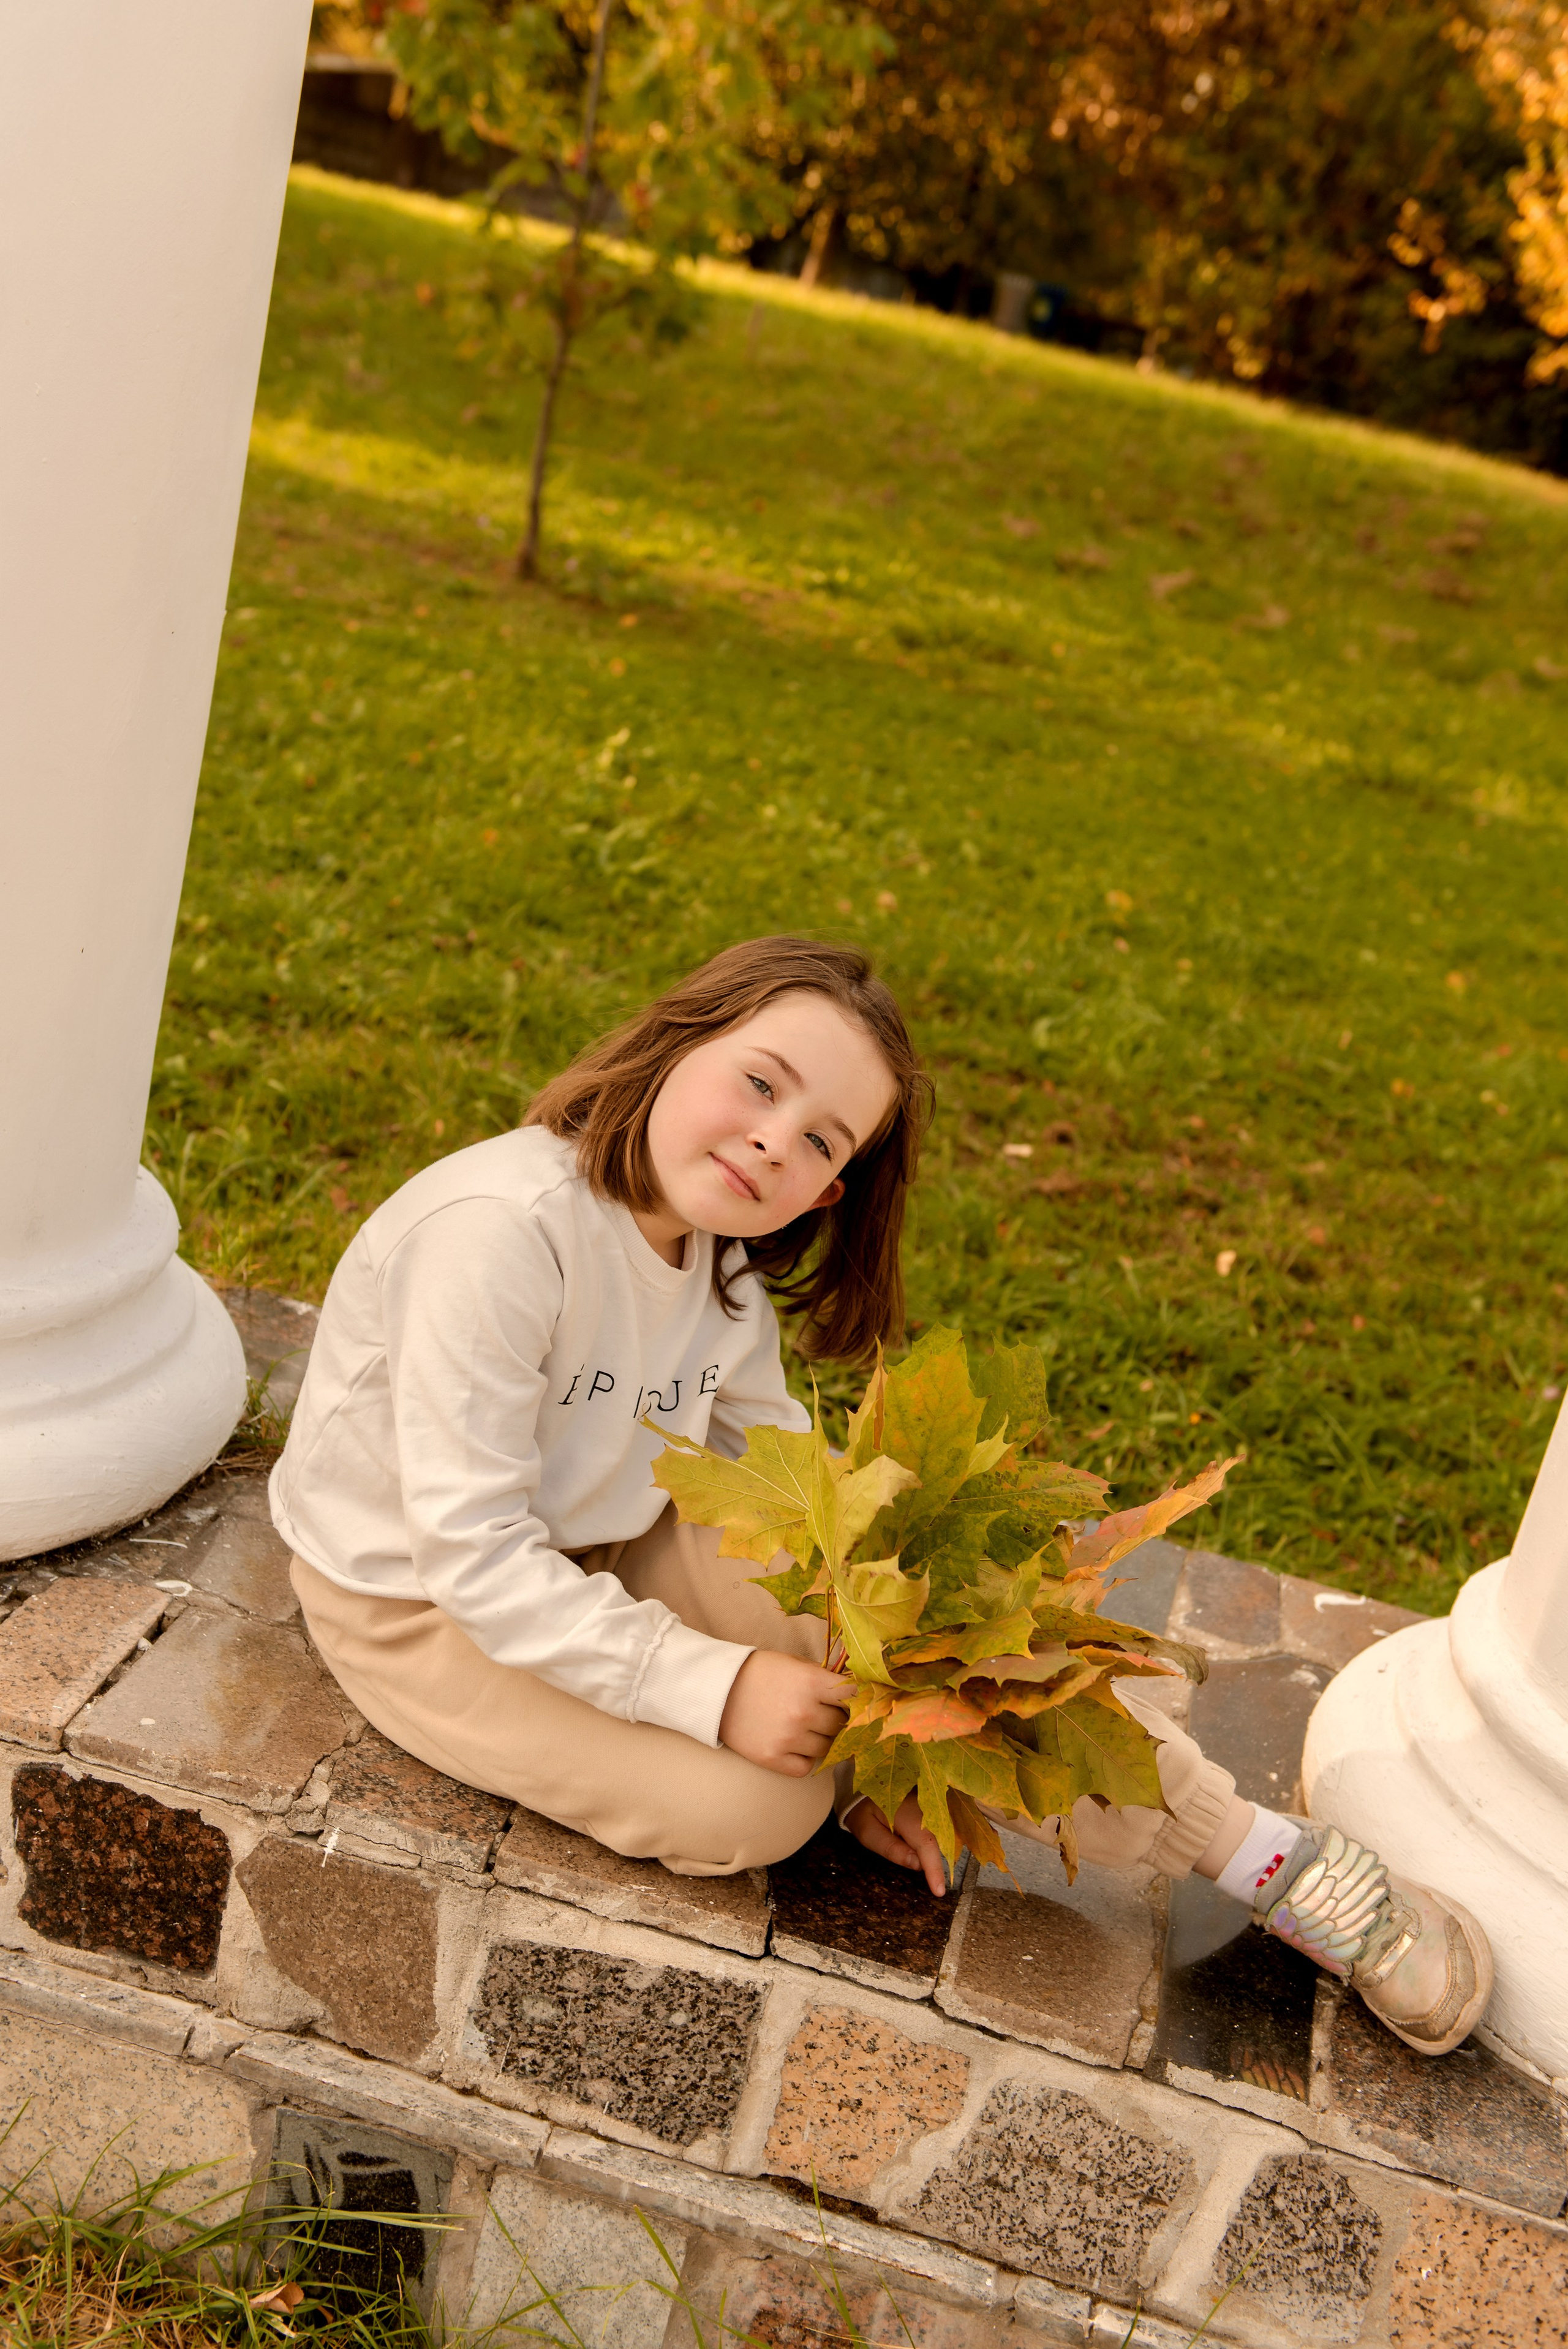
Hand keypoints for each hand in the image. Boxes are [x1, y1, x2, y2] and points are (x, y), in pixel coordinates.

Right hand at [718, 1651, 849, 1776]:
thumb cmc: (759, 1673)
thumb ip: (824, 1678)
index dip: (857, 1699)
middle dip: (836, 1719)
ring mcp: (789, 1737)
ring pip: (827, 1748)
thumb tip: (855, 1692)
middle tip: (821, 1713)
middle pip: (842, 1724)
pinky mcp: (773, 1758)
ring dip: (821, 1739)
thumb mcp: (794, 1664)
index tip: (854, 1701)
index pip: (855, 1696)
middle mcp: (803, 1711)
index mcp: (811, 1682)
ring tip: (803, 1727)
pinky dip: (805, 1759)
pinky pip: (807, 1767)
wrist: (716, 1690)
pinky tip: (794, 1745)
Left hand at [845, 1789, 948, 1897]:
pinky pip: (939, 1829)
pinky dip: (935, 1844)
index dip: (934, 1868)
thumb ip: (891, 1849)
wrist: (866, 1788)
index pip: (926, 1843)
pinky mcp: (933, 1806)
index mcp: (906, 1813)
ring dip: (934, 1853)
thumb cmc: (864, 1813)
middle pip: (937, 1841)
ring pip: (942, 1836)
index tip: (939, 1891)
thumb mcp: (868, 1832)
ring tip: (919, 1861)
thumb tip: (917, 1865)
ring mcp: (931, 1804)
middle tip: (924, 1878)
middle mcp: (924, 1806)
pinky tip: (923, 1850)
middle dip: (934, 1863)